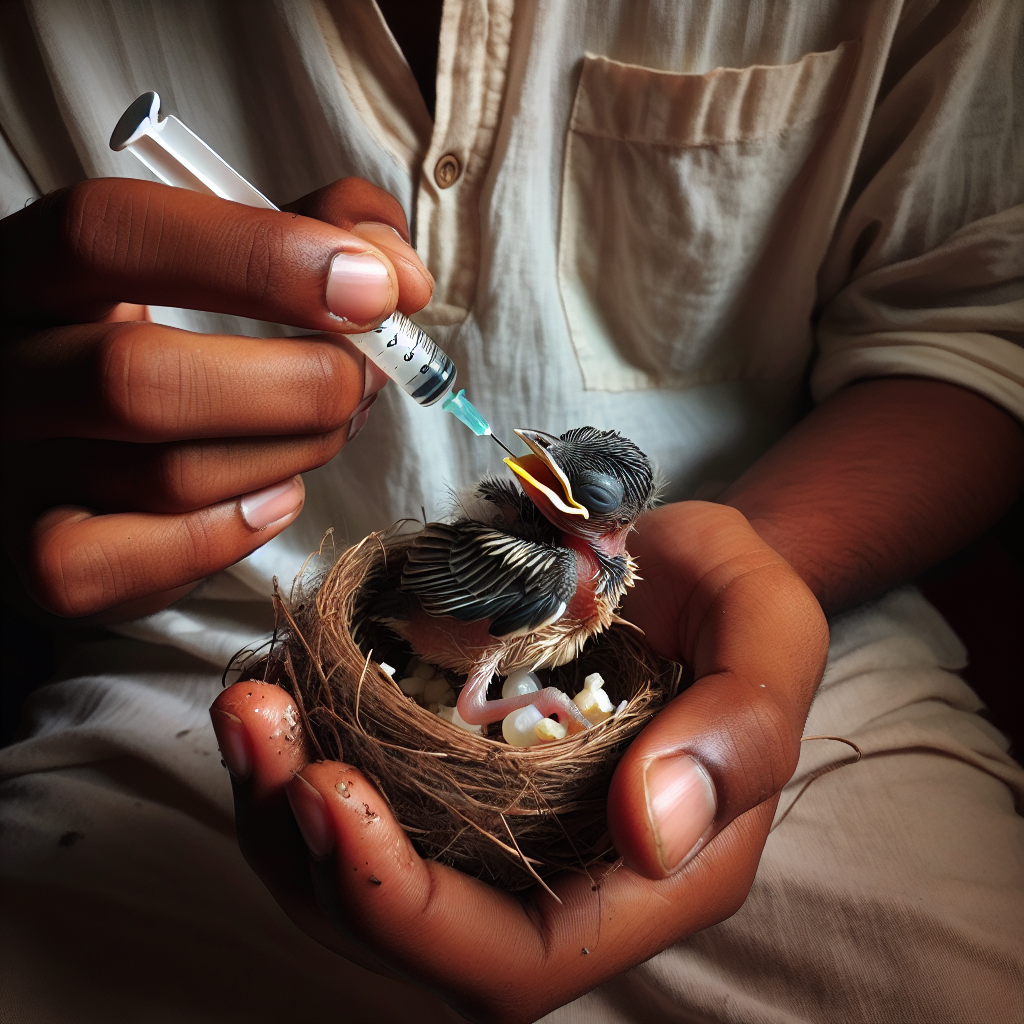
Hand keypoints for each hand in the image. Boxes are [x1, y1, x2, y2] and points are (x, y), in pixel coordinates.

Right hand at [1, 176, 432, 619]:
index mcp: (38, 265)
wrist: (82, 454)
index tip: (373, 287)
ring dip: (292, 454)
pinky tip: (272, 497)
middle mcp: (3, 364)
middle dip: (299, 384)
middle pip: (142, 376)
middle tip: (366, 379)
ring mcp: (15, 469)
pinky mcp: (42, 559)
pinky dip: (240, 530)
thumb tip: (403, 276)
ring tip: (328, 429)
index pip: (113, 232)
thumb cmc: (175, 342)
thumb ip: (319, 229)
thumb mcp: (229, 260)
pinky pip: (153, 557)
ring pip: (170, 476)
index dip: (257, 255)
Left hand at [209, 501, 826, 1022]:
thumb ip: (743, 728)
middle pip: (410, 933)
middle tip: (254, 728)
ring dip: (279, 807)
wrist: (687, 565)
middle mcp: (561, 877)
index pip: (514, 962)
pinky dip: (297, 760)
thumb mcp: (772, 629)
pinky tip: (276, 689)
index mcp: (650, 878)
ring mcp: (496, 829)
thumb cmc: (736, 598)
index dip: (407, 908)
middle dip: (310, 852)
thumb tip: (649, 830)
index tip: (332, 795)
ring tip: (248, 708)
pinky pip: (358, 800)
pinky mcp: (453, 774)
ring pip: (361, 877)